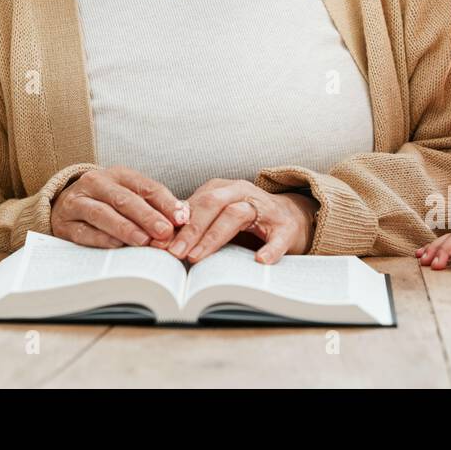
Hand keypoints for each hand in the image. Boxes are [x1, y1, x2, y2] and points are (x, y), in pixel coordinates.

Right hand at [51, 166, 187, 248]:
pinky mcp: (64, 223)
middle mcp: (96, 183)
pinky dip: (101, 239)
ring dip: (125, 228)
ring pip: (102, 213)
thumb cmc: (107, 203)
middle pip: (124, 199)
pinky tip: (116, 246)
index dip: (166, 202)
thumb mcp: (129, 196)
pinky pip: (83, 231)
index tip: (182, 218)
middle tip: (165, 232)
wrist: (63, 205)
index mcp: (118, 174)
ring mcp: (77, 202)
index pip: (146, 186)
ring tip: (143, 241)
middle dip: (147, 216)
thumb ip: (155, 206)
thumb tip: (184, 219)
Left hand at [168, 178, 316, 265]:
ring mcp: (265, 209)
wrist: (290, 217)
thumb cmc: (247, 219)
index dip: (176, 222)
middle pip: (212, 204)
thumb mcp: (219, 215)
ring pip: (236, 215)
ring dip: (214, 236)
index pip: (196, 202)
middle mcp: (242, 192)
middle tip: (175, 252)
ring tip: (198, 256)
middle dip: (190, 229)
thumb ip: (195, 223)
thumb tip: (162, 239)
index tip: (160, 243)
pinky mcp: (285, 228)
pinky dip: (269, 249)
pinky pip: (277, 237)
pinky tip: (259, 260)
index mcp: (223, 189)